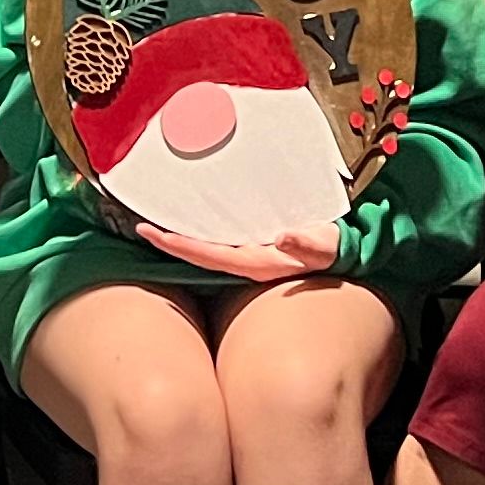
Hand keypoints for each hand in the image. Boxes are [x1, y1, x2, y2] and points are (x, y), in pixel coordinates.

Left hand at [133, 217, 340, 281]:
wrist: (344, 252)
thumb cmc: (333, 248)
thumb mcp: (325, 246)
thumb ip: (308, 243)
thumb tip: (284, 235)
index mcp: (258, 262)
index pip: (210, 255)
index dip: (181, 246)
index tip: (155, 235)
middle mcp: (247, 262)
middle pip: (199, 254)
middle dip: (169, 243)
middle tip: (140, 228)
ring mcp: (248, 256)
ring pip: (206, 249)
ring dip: (180, 239)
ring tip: (154, 225)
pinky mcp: (253, 246)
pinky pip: (218, 241)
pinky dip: (198, 233)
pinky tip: (187, 222)